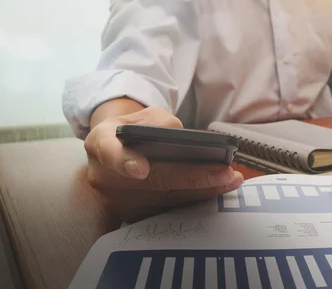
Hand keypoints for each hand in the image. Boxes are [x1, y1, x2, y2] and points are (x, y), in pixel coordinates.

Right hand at [84, 107, 243, 221]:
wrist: (117, 149)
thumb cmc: (134, 128)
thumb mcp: (144, 115)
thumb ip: (161, 122)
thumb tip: (186, 141)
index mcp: (100, 142)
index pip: (109, 151)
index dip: (124, 161)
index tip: (142, 169)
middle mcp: (103, 176)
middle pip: (152, 181)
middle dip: (192, 177)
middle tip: (224, 173)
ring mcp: (116, 201)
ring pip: (165, 199)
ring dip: (202, 191)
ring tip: (231, 180)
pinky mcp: (132, 215)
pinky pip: (168, 209)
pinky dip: (195, 199)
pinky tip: (219, 190)